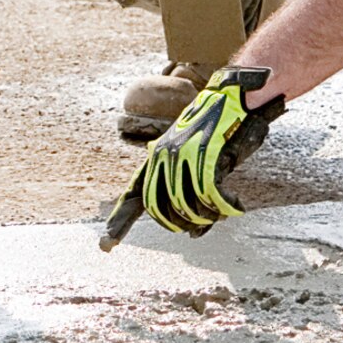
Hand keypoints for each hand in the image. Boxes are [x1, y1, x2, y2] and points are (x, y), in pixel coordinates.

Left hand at [102, 66, 284, 243]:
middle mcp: (165, 156)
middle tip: (195, 226)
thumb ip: (187, 189)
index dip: (121, 221)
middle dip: (176, 223)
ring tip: (221, 210)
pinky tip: (235, 206)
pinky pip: (211, 198)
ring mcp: (184, 157)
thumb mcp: (197, 158)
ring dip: (206, 217)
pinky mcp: (207, 158)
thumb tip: (191, 233)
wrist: (235, 96)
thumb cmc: (219, 129)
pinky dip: (225, 208)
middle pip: (159, 208)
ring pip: (187, 207)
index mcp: (157, 155)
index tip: (107, 246)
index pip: (135, 193)